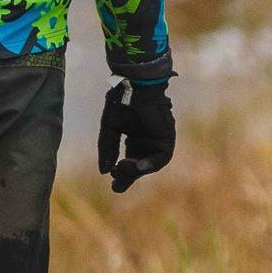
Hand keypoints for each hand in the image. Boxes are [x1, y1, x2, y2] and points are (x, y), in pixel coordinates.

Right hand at [97, 78, 174, 192]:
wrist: (134, 85)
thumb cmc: (121, 102)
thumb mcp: (110, 128)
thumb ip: (108, 149)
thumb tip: (103, 172)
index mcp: (134, 139)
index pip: (129, 164)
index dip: (122, 177)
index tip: (114, 187)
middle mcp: (147, 142)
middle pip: (139, 167)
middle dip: (128, 177)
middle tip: (116, 182)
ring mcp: (158, 140)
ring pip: (150, 165)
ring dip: (136, 171)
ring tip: (122, 169)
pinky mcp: (167, 138)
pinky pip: (161, 158)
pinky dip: (149, 164)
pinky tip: (136, 166)